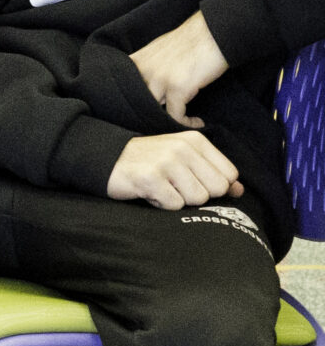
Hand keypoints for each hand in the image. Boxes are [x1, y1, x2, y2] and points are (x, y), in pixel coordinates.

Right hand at [107, 131, 242, 210]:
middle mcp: (182, 148)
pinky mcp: (149, 178)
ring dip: (179, 199)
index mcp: (195, 141)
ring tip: (162, 187)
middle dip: (198, 194)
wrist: (107, 158)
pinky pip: (174, 205)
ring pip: (197, 198)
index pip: (229, 175)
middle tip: (175, 185)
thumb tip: (239, 190)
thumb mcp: (184, 160)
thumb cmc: (150, 162)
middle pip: (216, 189)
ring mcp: (165, 162)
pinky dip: (162, 204)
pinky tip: (149, 192)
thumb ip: (214, 173)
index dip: (212, 184)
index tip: (191, 179)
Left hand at [129, 12, 227, 127]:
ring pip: (154, 111)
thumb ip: (148, 67)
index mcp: (136, 62)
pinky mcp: (177, 87)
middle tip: (160, 126)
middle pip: (137, 103)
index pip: (123, 90)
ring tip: (180, 123)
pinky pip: (176, 115)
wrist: (214, 32)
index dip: (130, 105)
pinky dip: (186, 122)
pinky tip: (196, 122)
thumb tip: (147, 87)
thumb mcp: (159, 51)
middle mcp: (143, 70)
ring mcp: (159, 79)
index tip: (141, 116)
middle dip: (147, 116)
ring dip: (166, 121)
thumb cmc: (191, 42)